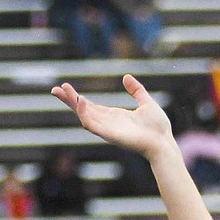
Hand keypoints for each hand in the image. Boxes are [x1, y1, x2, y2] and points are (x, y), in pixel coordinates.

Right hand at [52, 74, 172, 160]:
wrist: (164, 142)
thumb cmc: (158, 127)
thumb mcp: (146, 102)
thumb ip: (136, 90)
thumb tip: (126, 77)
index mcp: (113, 116)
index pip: (90, 106)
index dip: (76, 98)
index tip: (64, 88)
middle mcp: (108, 123)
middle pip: (83, 110)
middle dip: (69, 100)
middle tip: (54, 89)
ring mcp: (108, 130)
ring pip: (84, 117)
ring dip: (73, 105)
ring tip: (63, 91)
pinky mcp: (111, 136)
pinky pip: (94, 126)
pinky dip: (85, 115)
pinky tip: (80, 103)